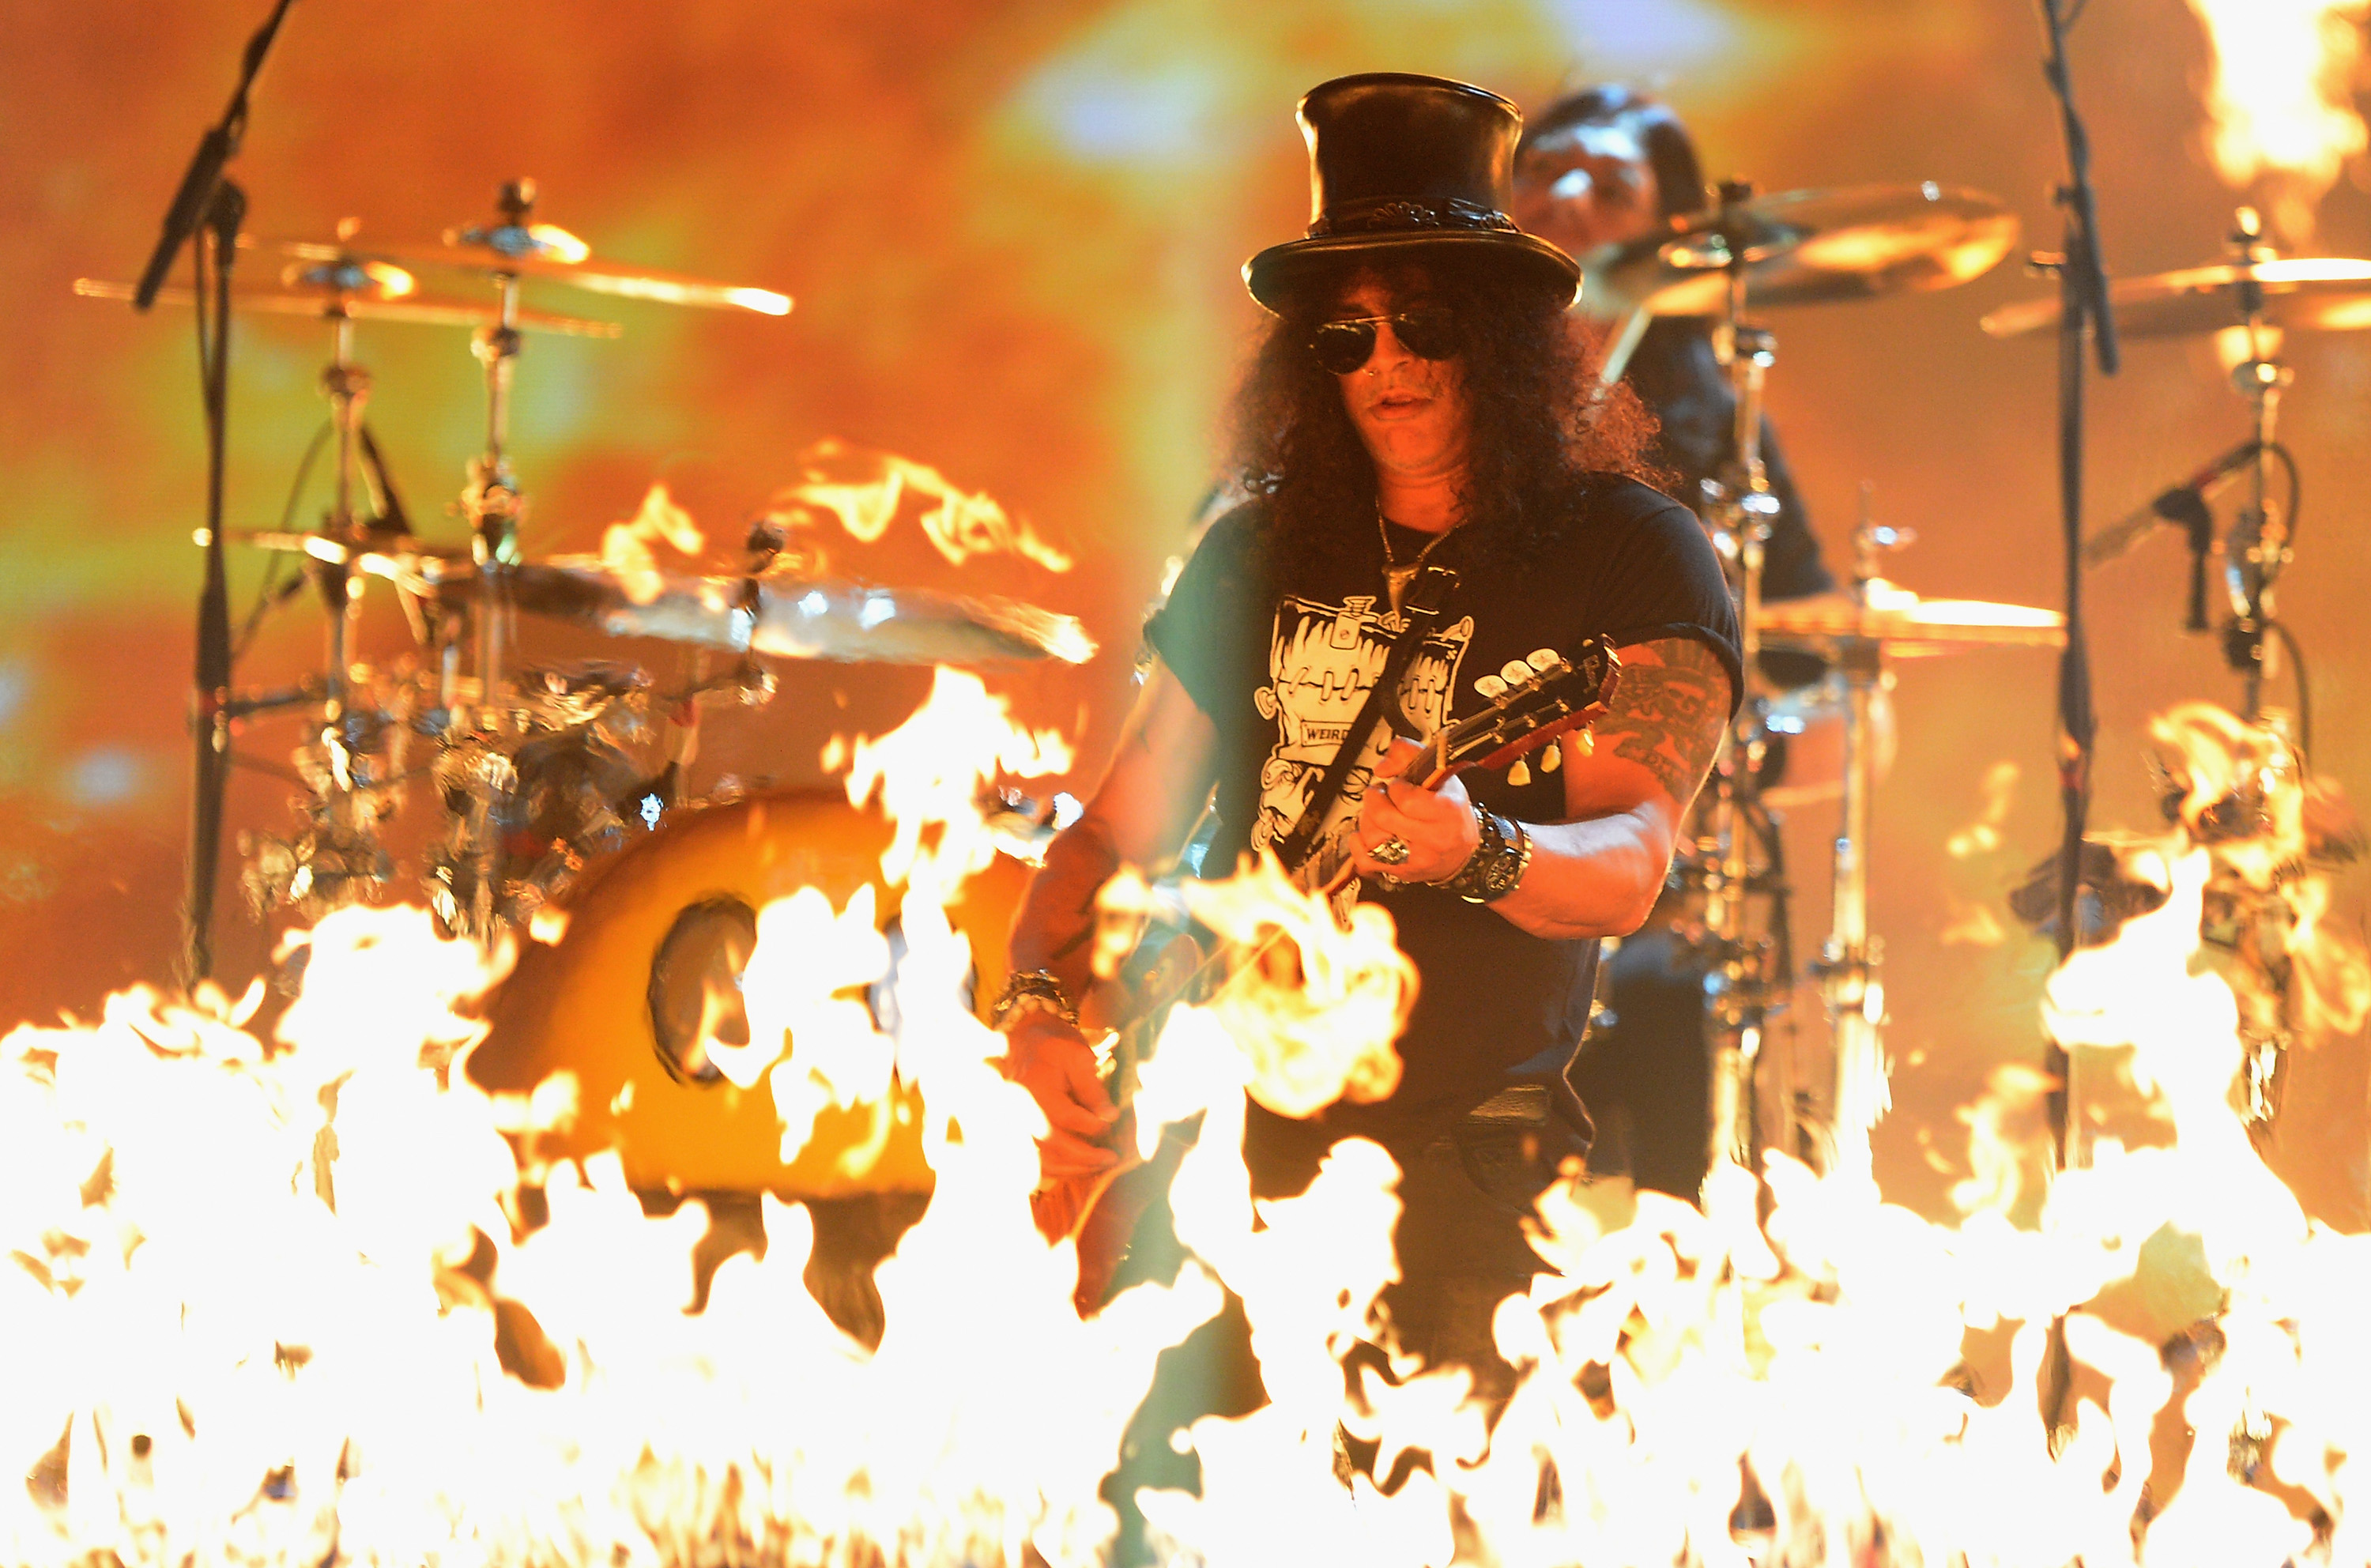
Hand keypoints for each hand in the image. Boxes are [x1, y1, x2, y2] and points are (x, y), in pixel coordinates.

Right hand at [998, 1010, 1118, 1178]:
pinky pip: (1033, 1162)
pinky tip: (1076, 1169)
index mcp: (1034, 1089)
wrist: (1023, 1045)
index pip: (1066, 1116)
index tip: (1111, 1123)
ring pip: (1040, 1159)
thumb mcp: (1077, 1057)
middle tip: (1111, 1158)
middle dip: (1085, 1156)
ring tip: (1098, 1166)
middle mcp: (1019, 1111)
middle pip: (1051, 1144)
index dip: (1092, 1125)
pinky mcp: (1016, 1133)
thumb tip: (1109, 1117)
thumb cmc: (1054, 1048)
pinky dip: (1056, 1170)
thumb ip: (1092, 1088)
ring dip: (1072, 1169)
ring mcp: (1014, 1125)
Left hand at [1347, 738, 1479, 885]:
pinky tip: (1364, 833)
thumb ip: (1409, 754)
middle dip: (1374, 800)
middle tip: (1380, 795)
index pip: (1406, 798)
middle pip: (1384, 818)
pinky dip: (1358, 845)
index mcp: (1447, 811)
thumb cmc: (1450, 810)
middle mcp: (1434, 839)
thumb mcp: (1440, 773)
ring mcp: (1416, 859)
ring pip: (1373, 839)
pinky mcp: (1402, 873)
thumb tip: (1381, 768)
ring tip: (1378, 813)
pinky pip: (1366, 862)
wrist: (1463, 852)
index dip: (1395, 787)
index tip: (1399, 786)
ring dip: (1367, 820)